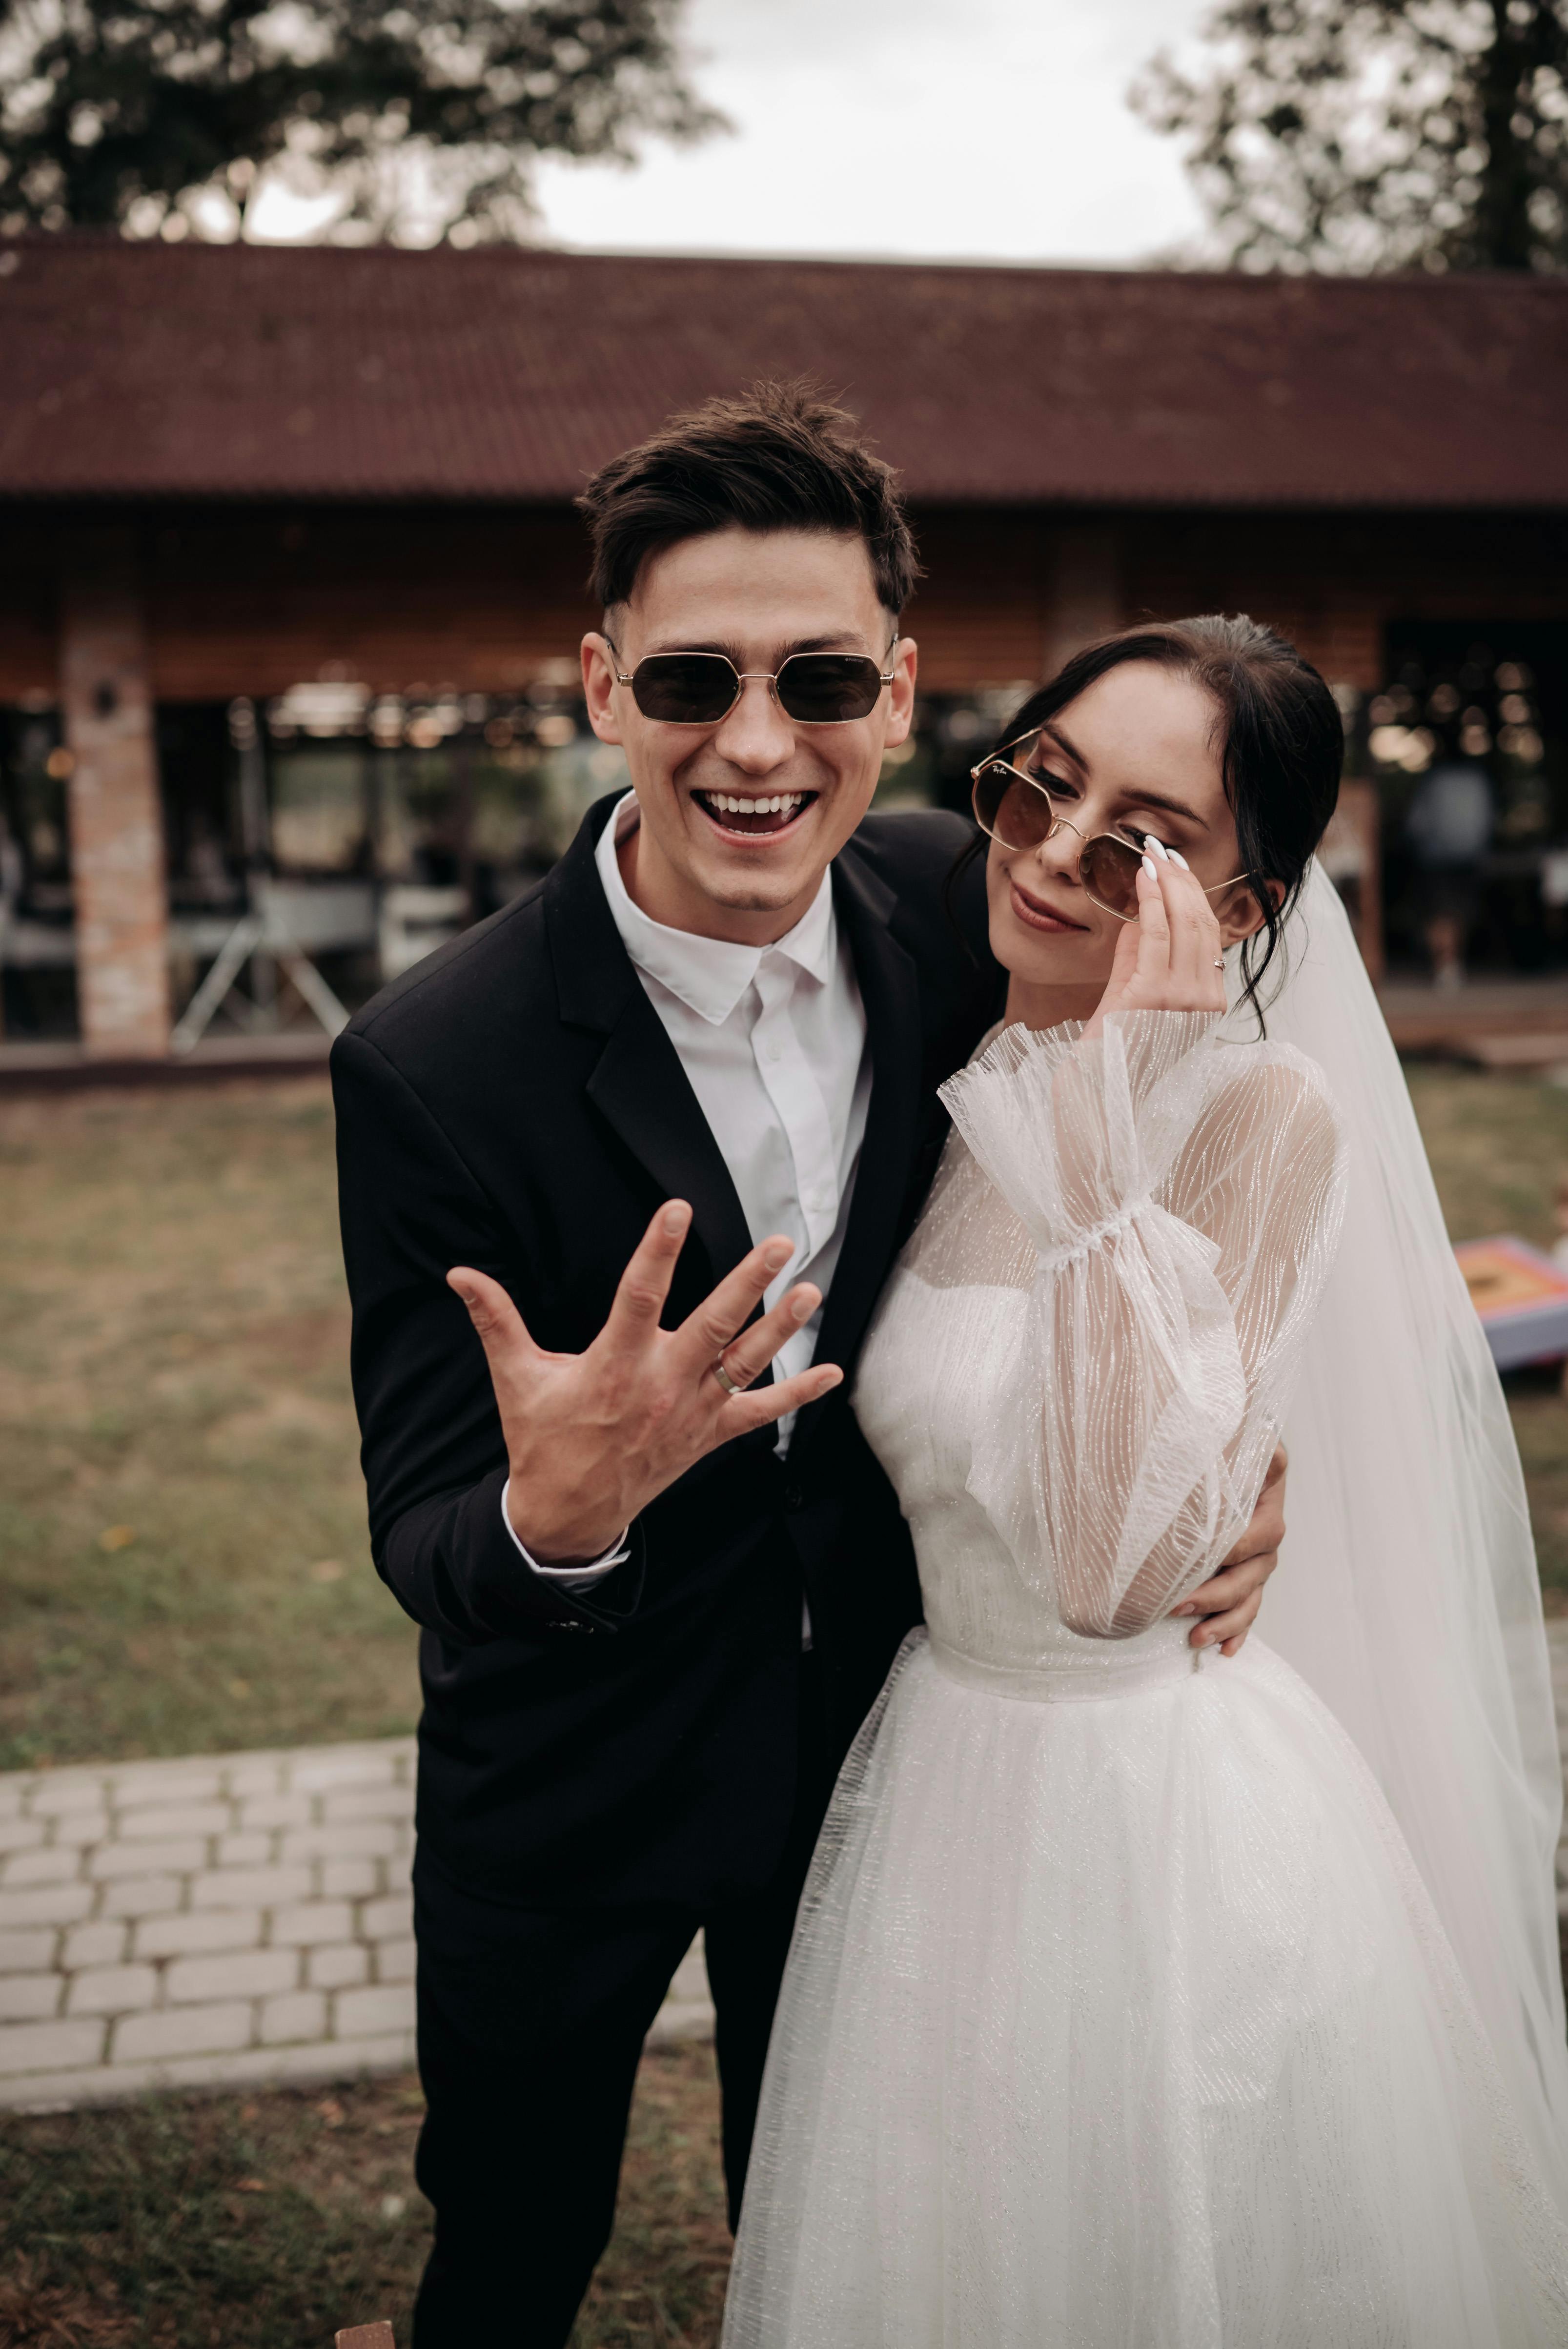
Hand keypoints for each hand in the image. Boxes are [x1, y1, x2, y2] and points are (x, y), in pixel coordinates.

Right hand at [447, 1203, 840, 1565]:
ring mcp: (689, 1413)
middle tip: (778, 1245)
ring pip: (744, 1364)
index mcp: (613, 1366)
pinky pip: (759, 1415)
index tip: (677, 1210)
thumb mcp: (515, 1378)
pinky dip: (797, 1396)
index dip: (658, 1251)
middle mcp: (659, 1386)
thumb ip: (494, 1320)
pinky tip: (833, 1374)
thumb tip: (458, 1274)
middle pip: (712, 1326)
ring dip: (781, 1329)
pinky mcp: (707, 1436)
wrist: (567, 1514)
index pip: (639, 1297)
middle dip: (747, 1283)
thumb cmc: (541, 1438)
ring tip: (811, 1291)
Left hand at [1084, 837, 1226, 1038]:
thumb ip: (1138, 957)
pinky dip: (1150, 901)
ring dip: (1167, 882)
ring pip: (1185, 923)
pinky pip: (1157, 935)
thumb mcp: (1131, 994)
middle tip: (1161, 849)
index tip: (1177, 865)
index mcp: (1208, 1002)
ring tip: (1151, 855)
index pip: (1209, 935)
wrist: (1095, 1088)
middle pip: (1202, 922)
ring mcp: (1184, 999)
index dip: (1194, 895)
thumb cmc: (1112, 1048)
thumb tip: (1140, 915)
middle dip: (1182, 879)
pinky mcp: (1155, 996)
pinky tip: (1142, 878)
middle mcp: (1206, 1000)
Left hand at [1173, 1442, 1286, 1655]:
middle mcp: (1266, 1521)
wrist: (1196, 1431)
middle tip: (1177, 1603)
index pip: (1261, 1530)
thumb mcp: (1213, 1429)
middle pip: (1257, 1569)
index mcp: (1266, 1486)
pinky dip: (1236, 1629)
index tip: (1202, 1559)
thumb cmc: (1200, 1428)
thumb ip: (1224, 1440)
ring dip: (1226, 1620)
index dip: (1235, 1550)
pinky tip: (1225, 1650)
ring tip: (1197, 1639)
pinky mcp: (1243, 1569)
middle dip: (1218, 1593)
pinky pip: (1248, 1606)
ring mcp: (1257, 1550)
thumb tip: (1246, 1445)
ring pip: (1252, 1593)